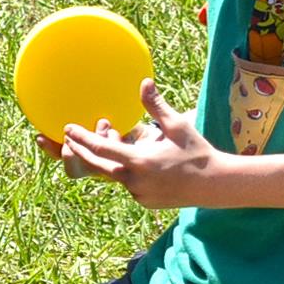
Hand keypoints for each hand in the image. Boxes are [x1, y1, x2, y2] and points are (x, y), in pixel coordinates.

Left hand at [58, 80, 225, 208]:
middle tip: (68, 139)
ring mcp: (139, 193)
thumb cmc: (196, 151)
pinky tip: (130, 161)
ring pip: (114, 175)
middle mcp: (135, 180)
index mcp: (139, 161)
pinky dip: (124, 172)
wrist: (215, 184)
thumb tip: (144, 82)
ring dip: (107, 160)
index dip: (81, 138)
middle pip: (97, 165)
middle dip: (80, 151)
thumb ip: (155, 106)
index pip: (100, 149)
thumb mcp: (176, 125)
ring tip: (110, 140)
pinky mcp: (144, 201)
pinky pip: (127, 185)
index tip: (67, 129)